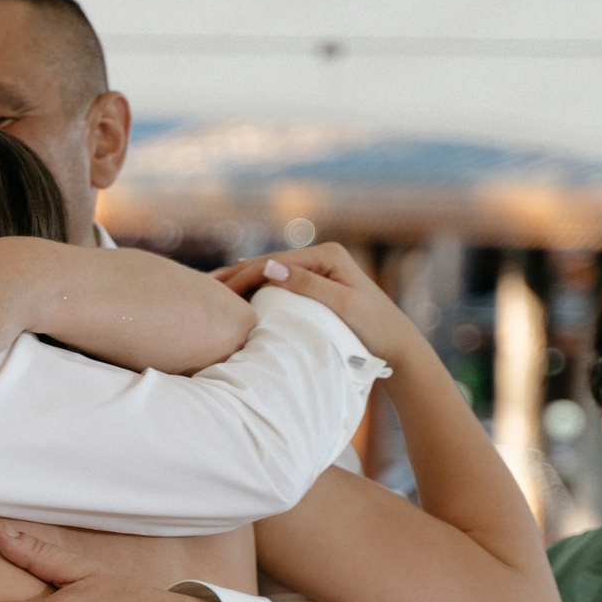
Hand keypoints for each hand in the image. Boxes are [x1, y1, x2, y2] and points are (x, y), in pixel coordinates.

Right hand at [214, 243, 420, 367]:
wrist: (397, 346)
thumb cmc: (374, 328)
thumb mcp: (342, 306)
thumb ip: (308, 286)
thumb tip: (270, 267)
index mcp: (329, 254)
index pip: (274, 262)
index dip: (243, 274)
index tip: (216, 290)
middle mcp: (323, 256)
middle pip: (270, 264)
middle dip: (237, 275)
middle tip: (203, 288)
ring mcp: (320, 270)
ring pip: (272, 273)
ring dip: (243, 282)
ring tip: (212, 291)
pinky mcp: (318, 285)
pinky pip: (281, 284)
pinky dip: (257, 290)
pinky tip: (237, 296)